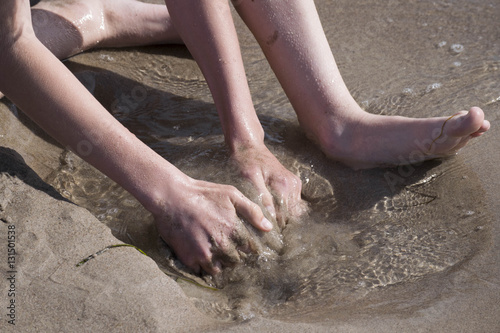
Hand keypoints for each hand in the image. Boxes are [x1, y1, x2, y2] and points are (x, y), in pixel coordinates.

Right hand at [152, 175, 272, 274]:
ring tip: (212, 248)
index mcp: (234, 230)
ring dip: (219, 262)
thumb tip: (268, 228)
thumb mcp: (231, 194)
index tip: (241, 242)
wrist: (172, 197)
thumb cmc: (203, 193)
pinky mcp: (190, 259)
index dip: (246, 246)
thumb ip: (252, 211)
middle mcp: (222, 245)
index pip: (250, 249)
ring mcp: (205, 254)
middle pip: (236, 261)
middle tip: (224, 243)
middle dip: (233, 254)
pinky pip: (202, 271)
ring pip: (220, 268)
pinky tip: (200, 252)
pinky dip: (203, 265)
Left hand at [231, 144, 306, 227]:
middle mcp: (293, 185)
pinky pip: (292, 204)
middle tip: (261, 231)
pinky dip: (283, 210)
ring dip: (281, 219)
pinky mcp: (293, 184)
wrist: (249, 146)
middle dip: (278, 225)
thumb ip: (262, 198)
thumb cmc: (245, 162)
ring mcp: (295, 185)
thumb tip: (270, 219)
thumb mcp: (249, 179)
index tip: (260, 235)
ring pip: (293, 212)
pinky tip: (269, 212)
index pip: (284, 217)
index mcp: (283, 185)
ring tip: (264, 223)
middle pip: (290, 216)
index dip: (273, 228)